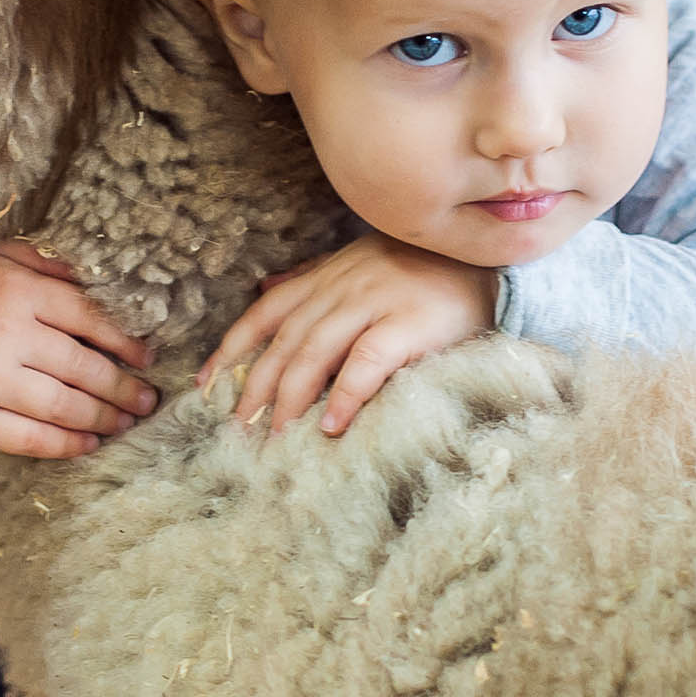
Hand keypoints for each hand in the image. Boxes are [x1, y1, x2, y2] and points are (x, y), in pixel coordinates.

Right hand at [0, 242, 155, 458]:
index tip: (147, 357)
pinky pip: (28, 438)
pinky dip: (65, 445)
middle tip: (149, 399)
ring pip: (62, 406)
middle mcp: (1, 335)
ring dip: (104, 417)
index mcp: (12, 290)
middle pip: (82, 367)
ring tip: (128, 421)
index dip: (124, 342)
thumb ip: (41, 263)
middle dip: (123, 387)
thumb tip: (99, 280)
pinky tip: (89, 443)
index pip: (87, 319)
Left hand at [197, 232, 495, 437]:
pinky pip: (367, 362)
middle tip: (238, 427)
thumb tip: (266, 287)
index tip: (205, 383)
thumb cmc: (425, 269)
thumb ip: (314, 277)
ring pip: (315, 351)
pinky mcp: (410, 323)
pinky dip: (345, 394)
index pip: (266, 312)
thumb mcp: (361, 262)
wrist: (490, 262)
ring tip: (275, 435)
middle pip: (285, 339)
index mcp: (328, 275)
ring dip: (290, 396)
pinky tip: (331, 426)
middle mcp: (343, 286)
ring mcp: (375, 302)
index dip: (232, 347)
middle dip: (256, 384)